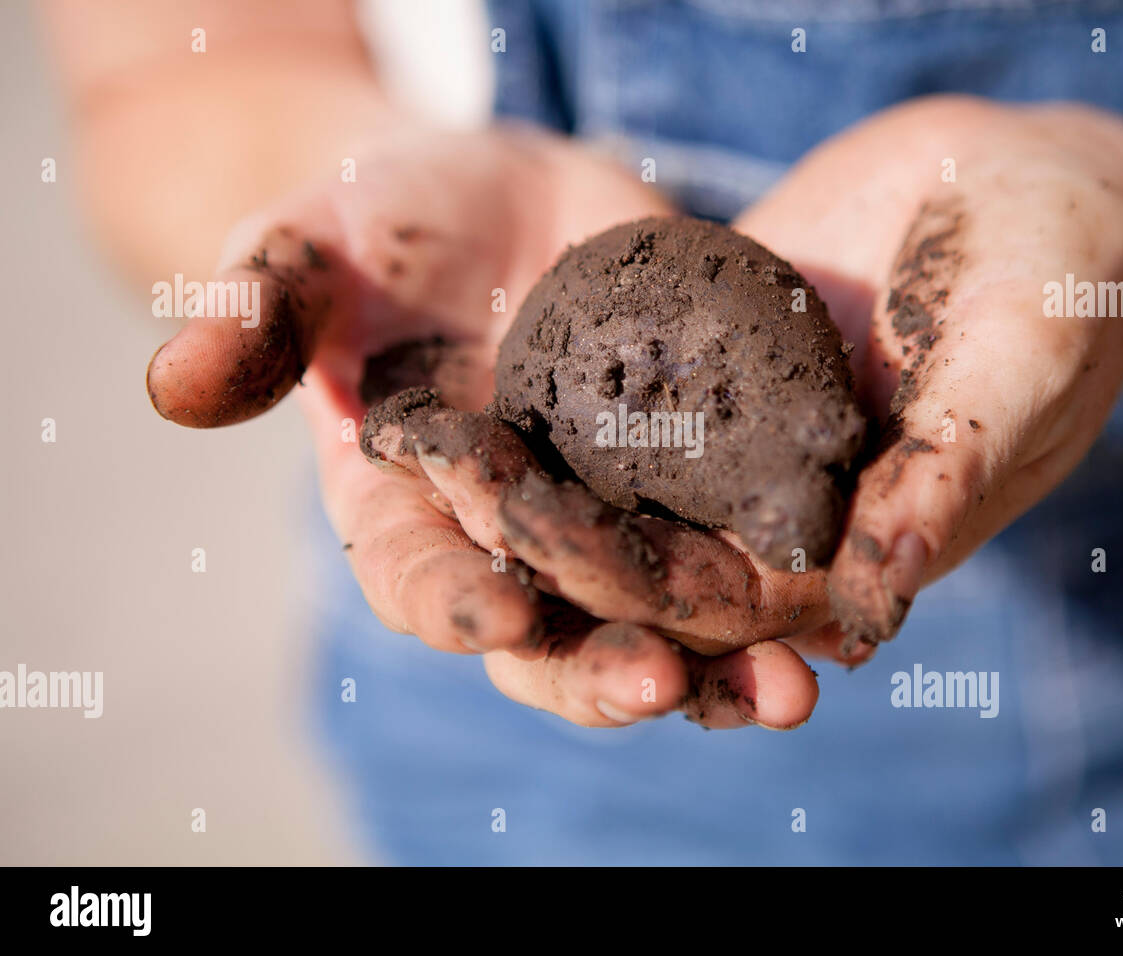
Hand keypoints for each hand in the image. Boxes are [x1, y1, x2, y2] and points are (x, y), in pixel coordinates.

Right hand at [145, 127, 818, 728]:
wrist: (504, 199)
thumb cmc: (386, 225)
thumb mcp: (312, 247)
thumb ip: (257, 315)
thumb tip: (169, 386)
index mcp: (408, 514)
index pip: (422, 579)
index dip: (454, 599)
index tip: (502, 610)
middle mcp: (515, 546)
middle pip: (556, 637)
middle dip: (605, 666)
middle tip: (662, 683)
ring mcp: (614, 525)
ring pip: (665, 623)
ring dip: (723, 668)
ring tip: (788, 695)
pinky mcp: (696, 487)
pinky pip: (741, 554)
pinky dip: (788, 588)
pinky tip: (845, 609)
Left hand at [428, 96, 1122, 666]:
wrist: (1032, 177)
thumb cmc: (1066, 276)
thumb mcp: (1022, 364)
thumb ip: (948, 480)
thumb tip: (866, 613)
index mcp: (861, 547)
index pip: (736, 602)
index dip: (638, 593)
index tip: (536, 556)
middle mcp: (789, 509)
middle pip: (653, 552)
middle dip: (553, 534)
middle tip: (452, 487)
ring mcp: (743, 436)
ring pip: (622, 478)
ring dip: (530, 469)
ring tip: (431, 442)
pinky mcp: (712, 360)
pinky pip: (626, 382)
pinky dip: (555, 383)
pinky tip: (476, 364)